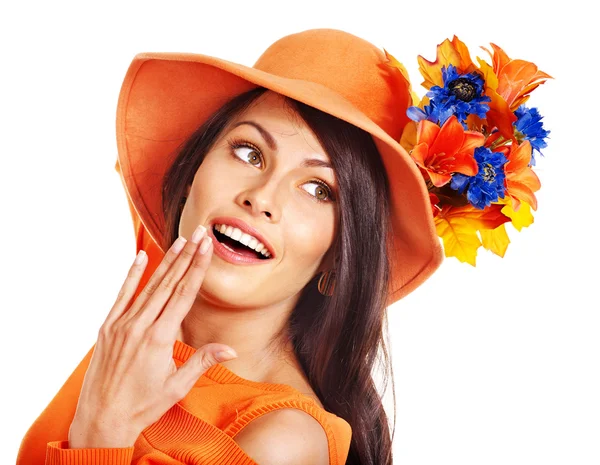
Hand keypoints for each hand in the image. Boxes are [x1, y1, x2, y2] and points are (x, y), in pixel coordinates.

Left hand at [68, 224, 236, 448]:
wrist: (102, 419)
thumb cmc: (143, 406)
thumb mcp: (177, 386)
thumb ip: (203, 361)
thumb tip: (231, 350)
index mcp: (160, 338)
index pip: (184, 294)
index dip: (197, 268)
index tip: (206, 247)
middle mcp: (140, 326)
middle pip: (169, 283)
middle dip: (187, 257)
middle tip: (200, 234)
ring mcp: (121, 325)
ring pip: (149, 286)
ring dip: (166, 262)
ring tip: (180, 241)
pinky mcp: (108, 328)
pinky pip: (122, 296)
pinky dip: (132, 276)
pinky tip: (141, 257)